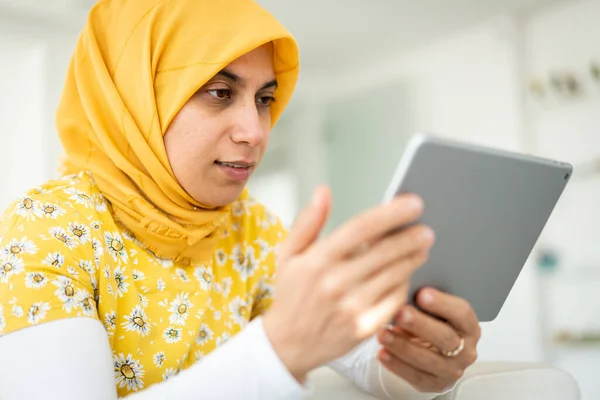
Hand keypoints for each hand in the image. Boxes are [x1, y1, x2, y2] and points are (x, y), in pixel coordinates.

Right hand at [263, 186, 434, 381]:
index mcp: (317, 260)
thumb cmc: (291, 295)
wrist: (287, 344)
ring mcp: (350, 307)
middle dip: (411, 237)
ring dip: (413, 258)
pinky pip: (394, 300)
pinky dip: (404, 284)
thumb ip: (308, 222)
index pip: (361, 228)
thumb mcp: (288, 254)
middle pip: (385, 251)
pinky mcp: (363, 327)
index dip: (391, 213)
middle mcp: (335, 282)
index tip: (412, 204)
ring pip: (394, 275)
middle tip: (426, 228)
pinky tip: (407, 274)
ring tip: (422, 247)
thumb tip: (322, 192)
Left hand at [376, 288, 480, 392]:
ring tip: (382, 333)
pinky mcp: (435, 384)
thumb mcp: (432, 310)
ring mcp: (452, 369)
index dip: (442, 303)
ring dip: (403, 346)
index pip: (461, 313)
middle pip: (445, 337)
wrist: (429, 350)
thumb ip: (424, 300)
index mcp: (469, 326)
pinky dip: (397, 365)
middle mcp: (465, 350)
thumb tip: (406, 285)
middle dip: (420, 324)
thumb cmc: (430, 323)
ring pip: (428, 360)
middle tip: (400, 312)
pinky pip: (415, 376)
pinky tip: (382, 353)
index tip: (421, 293)